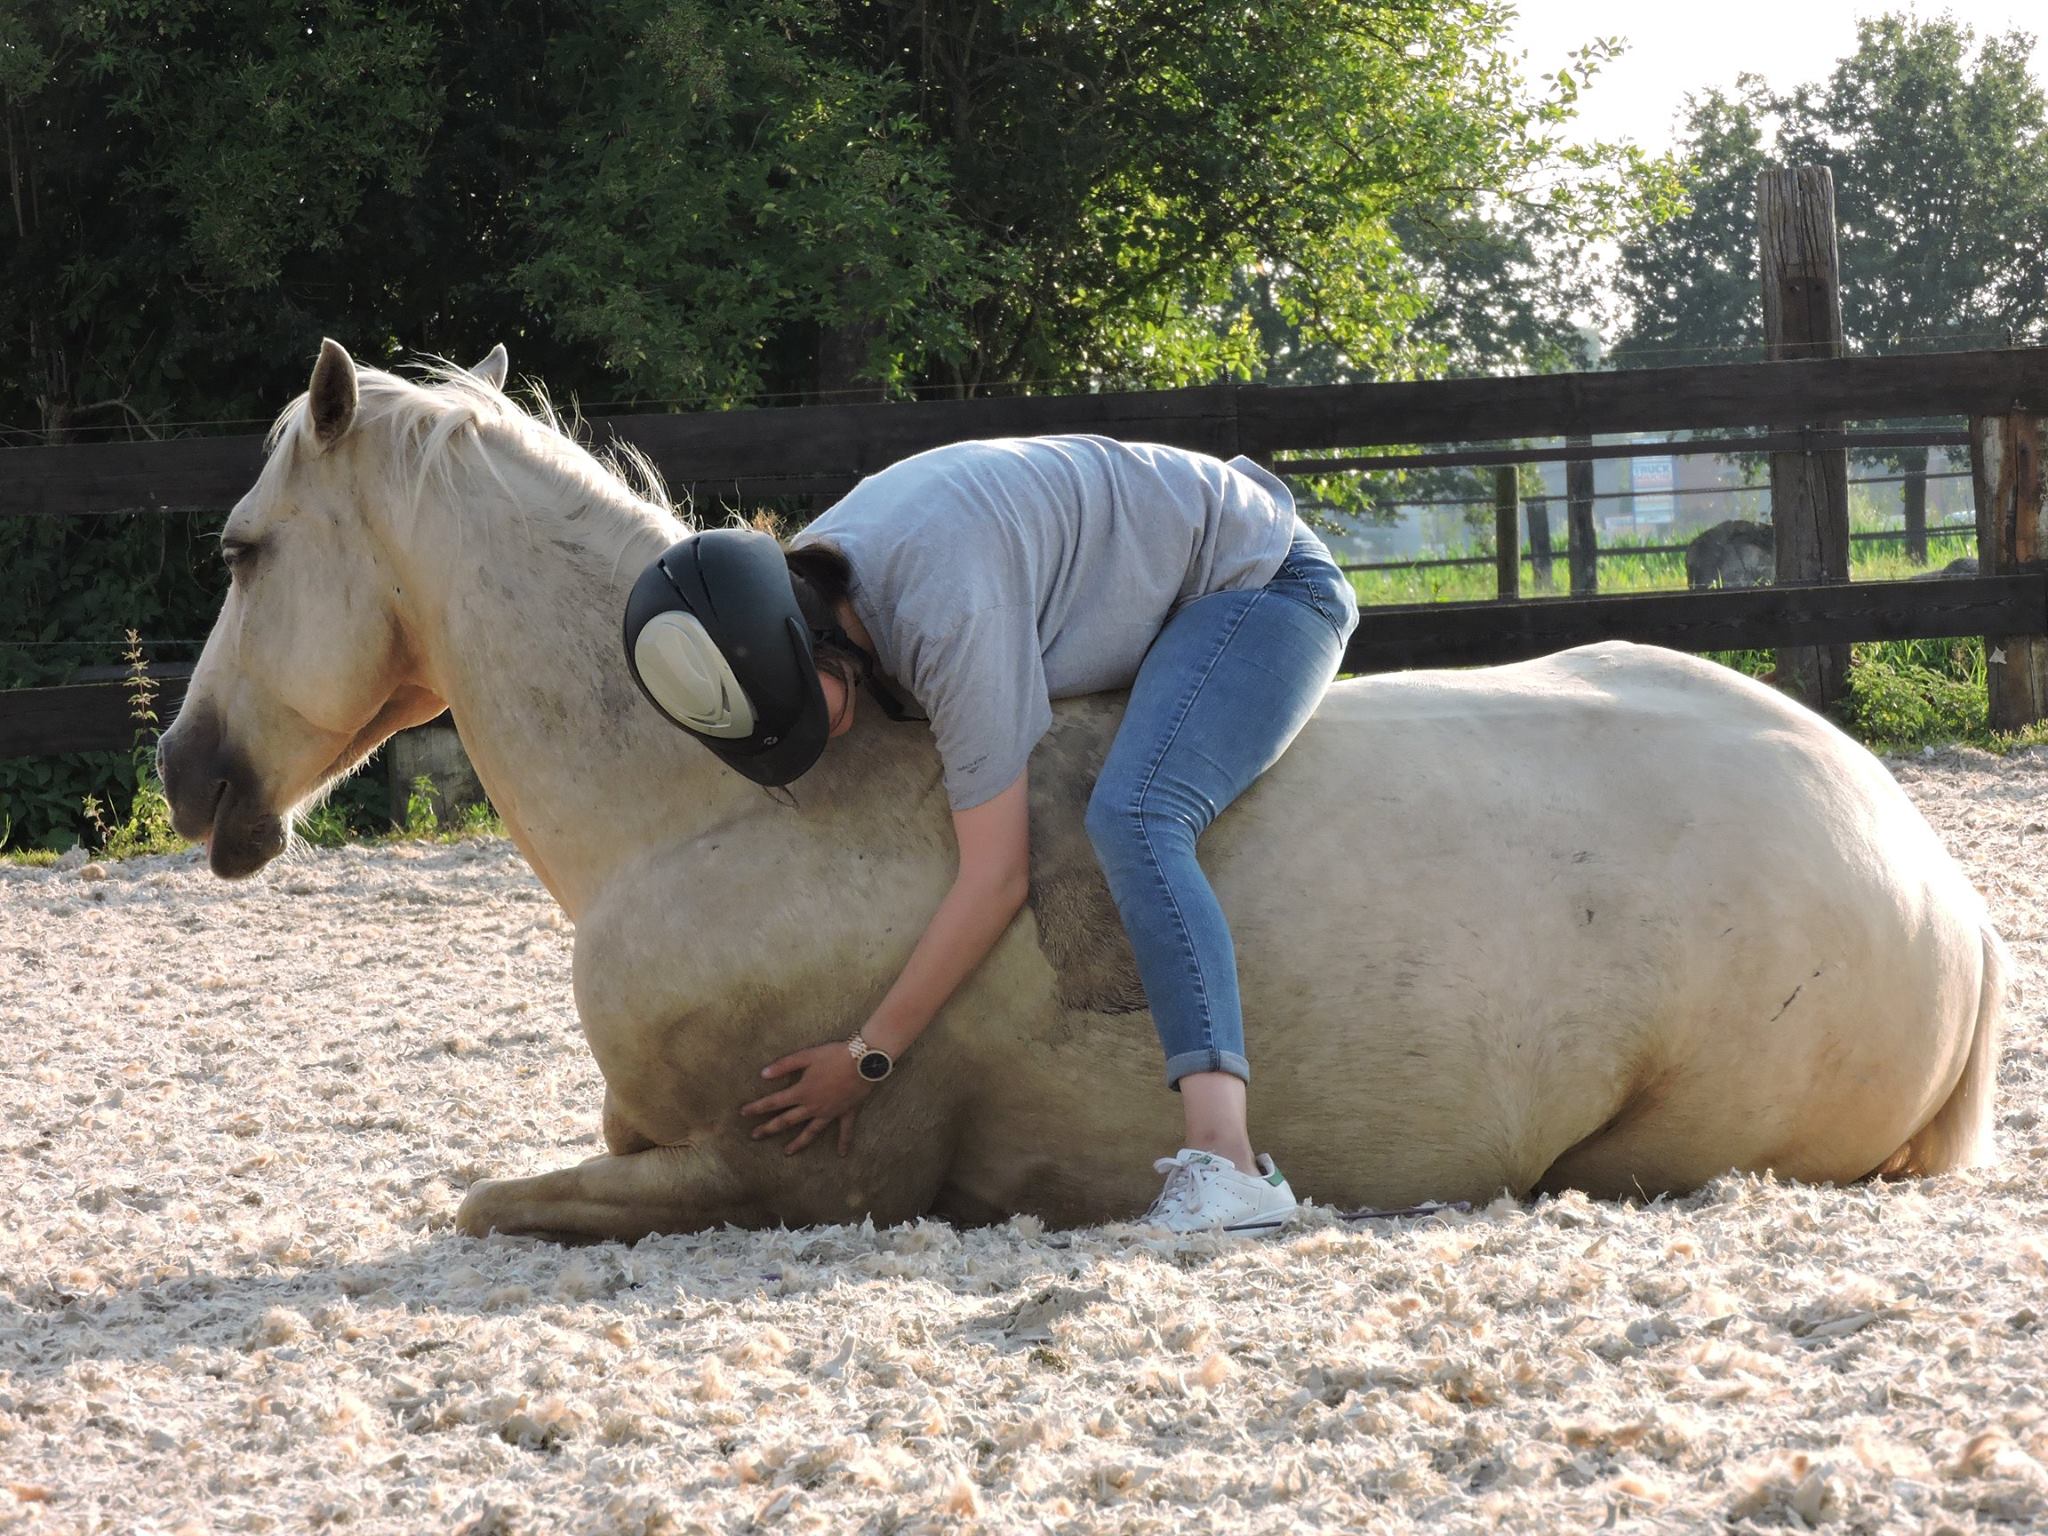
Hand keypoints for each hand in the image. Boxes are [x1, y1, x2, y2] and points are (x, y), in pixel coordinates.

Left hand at [741, 1043, 871, 1156]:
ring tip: (787, 1152)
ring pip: (810, 1132)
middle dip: (769, 1128)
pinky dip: (844, 1142)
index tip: (743, 1114)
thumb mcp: (806, 1056)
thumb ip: (784, 1065)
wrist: (863, 1060)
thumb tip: (763, 1074)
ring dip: (798, 1143)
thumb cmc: (834, 1055)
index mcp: (801, 1092)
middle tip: (755, 1136)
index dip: (757, 1108)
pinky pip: (844, 1130)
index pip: (774, 1102)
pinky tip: (842, 1154)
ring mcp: (829, 1112)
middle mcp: (813, 1107)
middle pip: (787, 1121)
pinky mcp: (845, 1112)